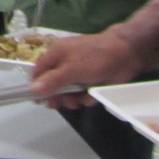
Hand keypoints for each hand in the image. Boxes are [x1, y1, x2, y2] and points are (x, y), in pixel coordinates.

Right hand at [28, 33, 146, 108]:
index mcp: (56, 55)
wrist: (126, 55)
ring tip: (80, 99)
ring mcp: (77, 74)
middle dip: (58, 96)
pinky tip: (92, 95)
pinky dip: (86, 97)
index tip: (38, 100)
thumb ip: (52, 81)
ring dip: (73, 99)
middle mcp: (64, 64)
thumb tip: (32, 90)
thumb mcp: (72, 69)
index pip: (38, 72)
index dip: (37, 86)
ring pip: (67, 93)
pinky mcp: (89, 83)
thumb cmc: (96, 57)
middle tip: (62, 104)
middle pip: (52, 86)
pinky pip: (81, 95)